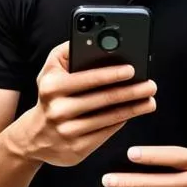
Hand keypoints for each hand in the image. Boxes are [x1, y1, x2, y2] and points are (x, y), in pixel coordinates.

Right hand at [11, 43, 156, 167]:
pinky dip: (120, 122)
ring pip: (108, 118)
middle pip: (103, 99)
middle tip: (151, 85)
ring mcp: (67, 132)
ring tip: (149, 100)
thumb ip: (69, 50)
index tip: (132, 69)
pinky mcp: (77, 150)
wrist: (35, 136)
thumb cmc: (50, 95)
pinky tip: (132, 113)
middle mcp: (58, 110)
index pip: (87, 78)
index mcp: (52, 86)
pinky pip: (105, 133)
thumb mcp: (50, 69)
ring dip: (133, 108)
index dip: (111, 73)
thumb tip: (92, 36)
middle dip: (131, 91)